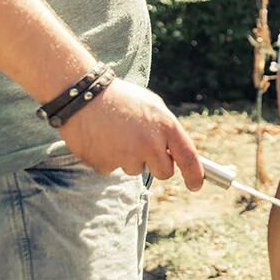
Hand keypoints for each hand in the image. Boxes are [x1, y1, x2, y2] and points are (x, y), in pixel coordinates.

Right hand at [60, 77, 204, 190]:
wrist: (83, 95)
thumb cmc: (122, 98)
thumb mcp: (153, 106)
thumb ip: (167, 130)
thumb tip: (176, 153)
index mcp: (166, 126)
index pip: (188, 157)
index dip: (195, 175)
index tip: (196, 185)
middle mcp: (149, 144)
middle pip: (164, 172)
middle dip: (157, 164)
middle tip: (144, 146)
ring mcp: (127, 156)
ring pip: (136, 169)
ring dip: (130, 158)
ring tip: (118, 134)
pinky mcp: (105, 164)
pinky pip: (114, 168)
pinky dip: (110, 157)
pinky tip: (103, 139)